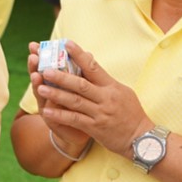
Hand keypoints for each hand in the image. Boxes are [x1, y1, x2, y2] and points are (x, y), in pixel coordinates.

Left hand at [32, 41, 152, 158]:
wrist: (141, 139)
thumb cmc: (130, 113)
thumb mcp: (121, 92)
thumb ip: (104, 78)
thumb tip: (89, 59)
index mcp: (112, 86)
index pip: (94, 67)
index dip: (79, 55)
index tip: (66, 43)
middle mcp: (106, 98)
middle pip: (81, 84)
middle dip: (62, 76)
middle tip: (45, 69)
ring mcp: (100, 113)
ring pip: (75, 101)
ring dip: (56, 94)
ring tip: (40, 88)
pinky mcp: (95, 128)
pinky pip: (75, 120)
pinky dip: (60, 115)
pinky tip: (47, 111)